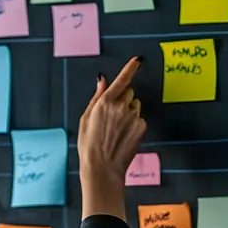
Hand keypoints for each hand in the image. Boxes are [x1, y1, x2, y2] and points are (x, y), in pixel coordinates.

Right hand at [78, 56, 146, 220]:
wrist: (102, 168)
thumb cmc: (89, 145)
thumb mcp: (86, 119)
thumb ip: (97, 97)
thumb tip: (102, 81)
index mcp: (105, 102)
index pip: (122, 79)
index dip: (131, 68)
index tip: (138, 60)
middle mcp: (121, 106)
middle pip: (129, 92)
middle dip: (123, 99)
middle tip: (113, 115)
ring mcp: (133, 117)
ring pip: (135, 106)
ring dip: (129, 112)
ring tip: (117, 129)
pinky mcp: (141, 127)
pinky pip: (139, 119)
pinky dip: (133, 125)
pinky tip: (123, 136)